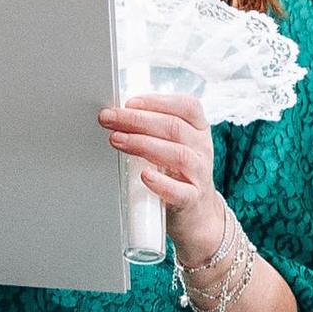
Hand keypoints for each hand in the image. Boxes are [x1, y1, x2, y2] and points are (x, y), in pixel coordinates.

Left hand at [98, 89, 222, 258]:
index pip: (187, 107)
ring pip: (178, 154)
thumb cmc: (177, 171)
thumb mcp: (173, 143)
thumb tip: (118, 113)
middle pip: (175, 128)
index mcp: (199, 130)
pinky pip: (179, 191)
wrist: (195, 210)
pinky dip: (161, 183)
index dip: (158, 101)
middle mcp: (202, 149)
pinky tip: (144, 175)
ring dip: (143, 144)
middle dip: (137, 120)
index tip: (130, 103)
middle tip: (110, 119)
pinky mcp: (192, 199)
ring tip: (117, 140)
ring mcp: (200, 174)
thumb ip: (154, 127)